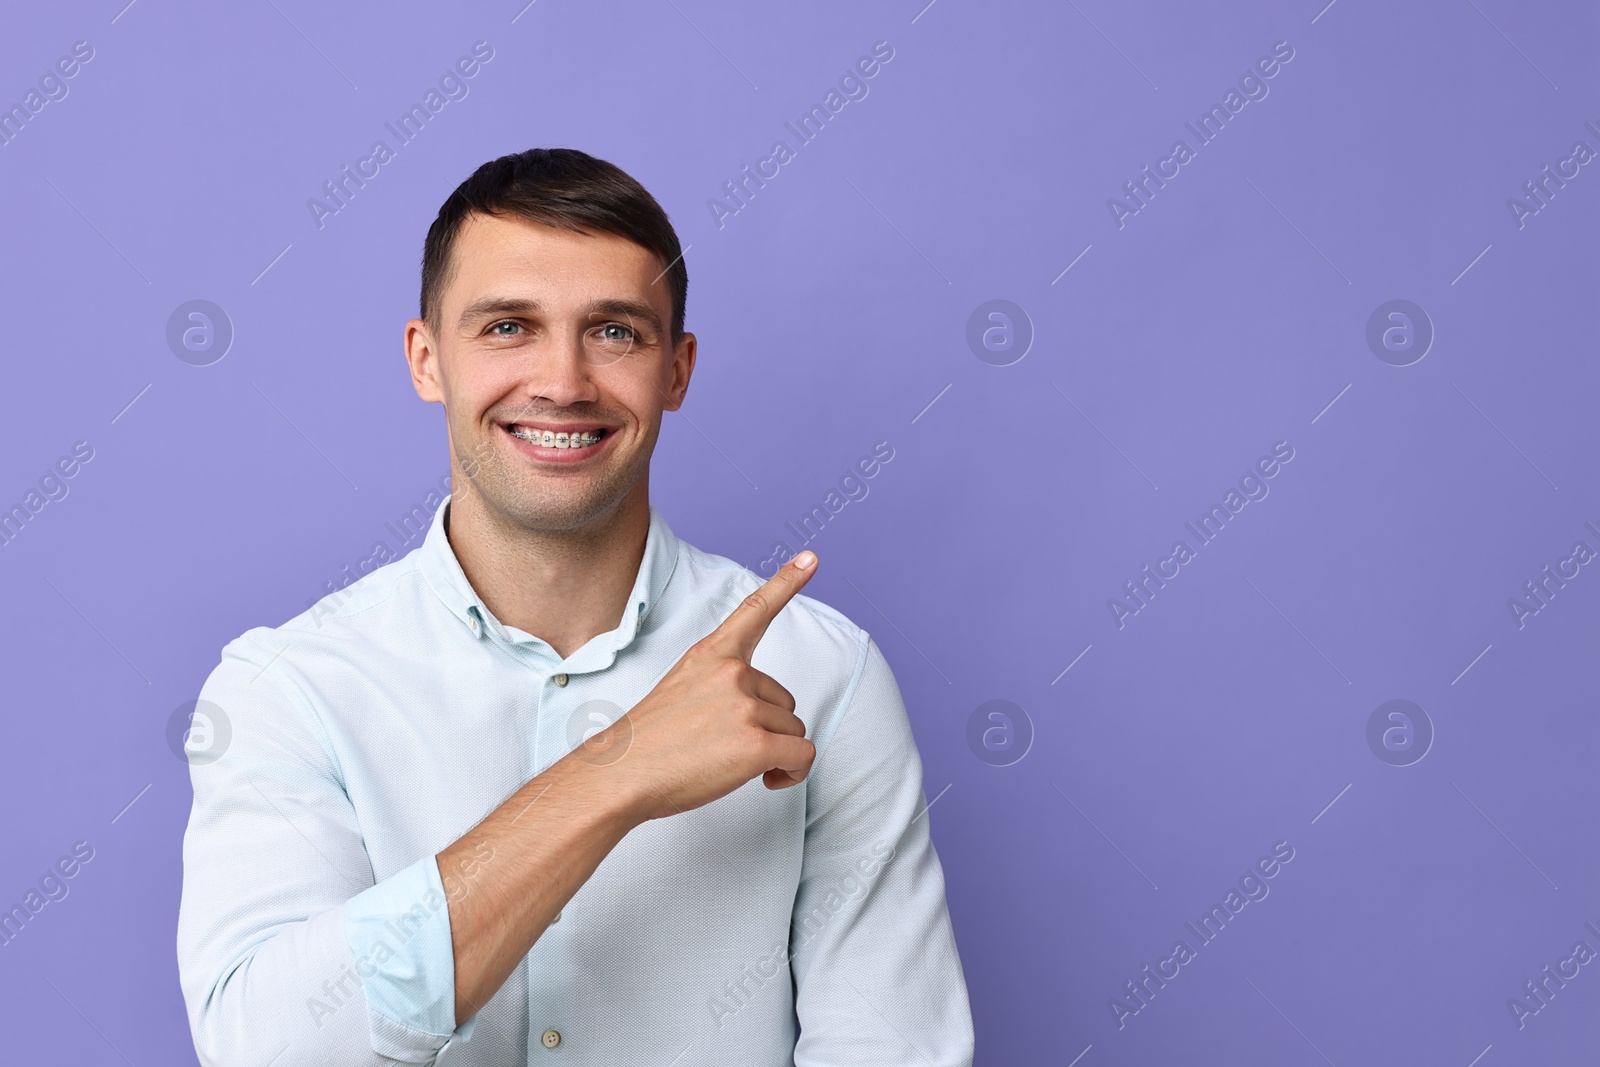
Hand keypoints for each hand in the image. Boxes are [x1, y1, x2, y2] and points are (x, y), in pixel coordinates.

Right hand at [591, 550, 820, 823]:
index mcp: (711, 654)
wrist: (620, 775)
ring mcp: (744, 705)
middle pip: (784, 701)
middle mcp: (732, 671)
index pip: (755, 611)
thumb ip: (722, 686)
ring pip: (793, 730)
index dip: (787, 582)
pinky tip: (766, 779)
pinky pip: (802, 756)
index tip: (811, 557)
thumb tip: (759, 712)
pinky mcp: (756, 742)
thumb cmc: (649, 743)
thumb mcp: (682, 690)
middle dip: (765, 728)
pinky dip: (791, 773)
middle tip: (723, 745)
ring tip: (730, 762)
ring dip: (775, 752)